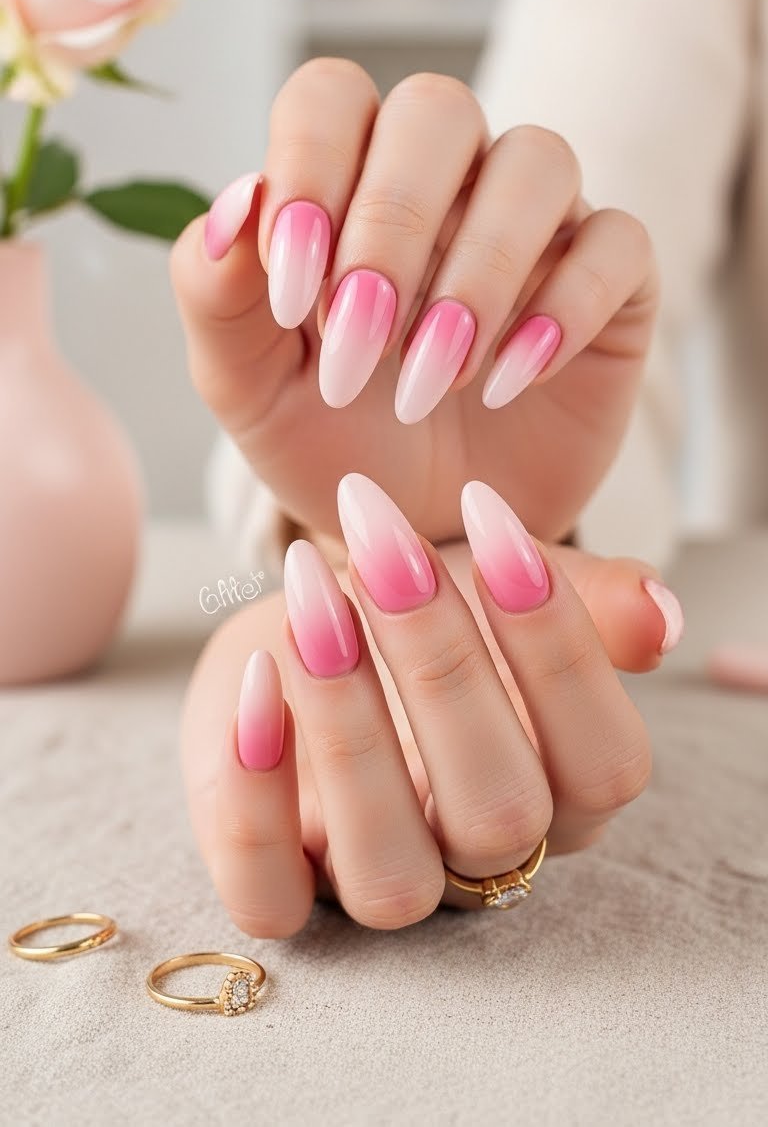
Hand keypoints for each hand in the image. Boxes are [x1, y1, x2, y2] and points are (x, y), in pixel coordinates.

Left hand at [171, 59, 658, 545]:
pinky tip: (508, 382)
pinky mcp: (612, 277)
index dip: (309, 171)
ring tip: (434, 379)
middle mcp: (447, 175)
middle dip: (393, 226)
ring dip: (480, 271)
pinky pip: (617, 242)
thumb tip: (234, 200)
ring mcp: (538, 218)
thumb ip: (216, 292)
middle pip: (438, 110)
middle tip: (364, 344)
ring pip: (537, 159)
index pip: (329, 97)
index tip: (291, 298)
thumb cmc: (330, 437)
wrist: (416, 526)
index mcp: (346, 175)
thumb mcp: (247, 386)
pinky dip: (564, 308)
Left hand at [199, 476, 658, 935]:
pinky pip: (268, 898)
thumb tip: (658, 612)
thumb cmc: (425, 610)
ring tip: (311, 604)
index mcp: (563, 787)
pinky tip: (255, 682)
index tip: (491, 517)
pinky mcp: (281, 885)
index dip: (561, 649)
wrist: (310, 620)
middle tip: (384, 550)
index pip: (605, 764)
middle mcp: (482, 854)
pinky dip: (254, 802)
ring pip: (389, 876)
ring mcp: (380, 878)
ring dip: (347, 731)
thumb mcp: (500, 584)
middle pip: (501, 818)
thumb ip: (586, 595)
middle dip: (441, 670)